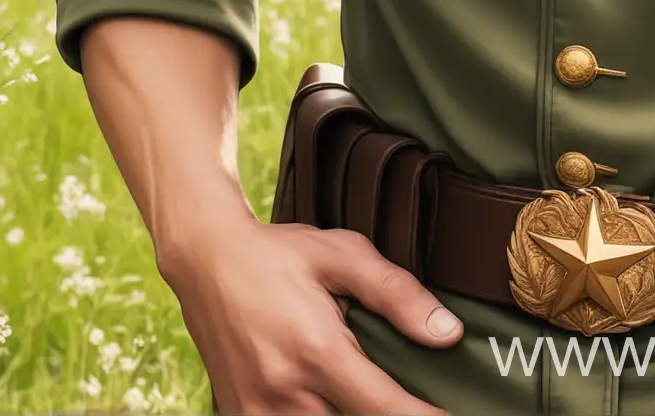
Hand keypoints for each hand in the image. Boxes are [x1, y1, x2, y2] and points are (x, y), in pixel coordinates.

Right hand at [163, 216, 463, 413]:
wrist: (206, 259)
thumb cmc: (278, 254)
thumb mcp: (342, 256)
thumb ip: (397, 294)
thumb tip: (448, 333)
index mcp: (316, 350)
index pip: (383, 407)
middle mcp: (285, 392)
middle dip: (385, 412)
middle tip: (407, 394)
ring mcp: (257, 411)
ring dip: (349, 413)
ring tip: (363, 386)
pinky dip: (319, 414)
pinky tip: (328, 395)